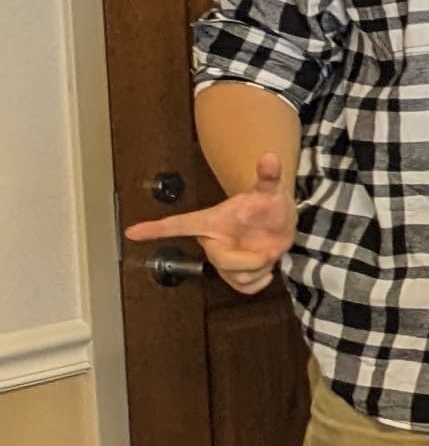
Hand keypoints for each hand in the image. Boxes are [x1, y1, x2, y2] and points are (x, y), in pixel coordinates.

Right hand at [126, 153, 292, 292]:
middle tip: (266, 250)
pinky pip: (245, 289)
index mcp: (211, 222)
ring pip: (236, 278)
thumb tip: (270, 157)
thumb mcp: (269, 190)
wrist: (280, 224)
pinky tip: (266, 267)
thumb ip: (268, 175)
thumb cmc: (267, 205)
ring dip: (259, 268)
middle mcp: (212, 242)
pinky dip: (261, 281)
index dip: (154, 229)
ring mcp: (224, 259)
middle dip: (249, 259)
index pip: (178, 224)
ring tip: (266, 252)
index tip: (131, 232)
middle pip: (221, 261)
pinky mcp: (236, 275)